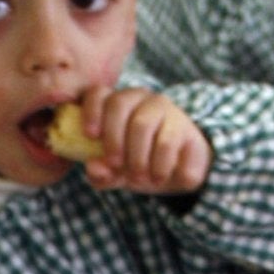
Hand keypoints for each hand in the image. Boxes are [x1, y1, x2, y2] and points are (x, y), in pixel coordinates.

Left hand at [79, 87, 211, 197]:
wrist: (177, 174)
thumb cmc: (137, 167)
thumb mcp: (115, 175)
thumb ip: (101, 174)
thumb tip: (94, 168)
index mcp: (114, 105)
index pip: (98, 94)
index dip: (91, 111)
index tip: (90, 135)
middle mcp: (138, 98)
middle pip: (119, 104)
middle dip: (113, 138)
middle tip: (115, 164)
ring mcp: (162, 108)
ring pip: (142, 123)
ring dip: (136, 156)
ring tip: (138, 178)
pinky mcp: (182, 124)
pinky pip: (166, 141)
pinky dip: (158, 165)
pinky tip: (157, 178)